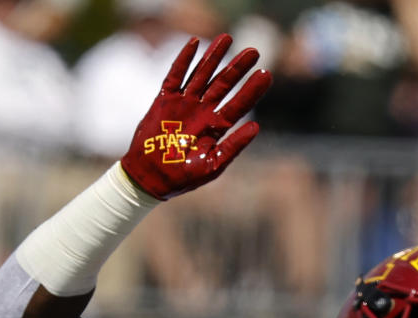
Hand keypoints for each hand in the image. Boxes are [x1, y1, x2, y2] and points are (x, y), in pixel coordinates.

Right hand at [121, 34, 271, 200]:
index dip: (252, 90)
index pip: (238, 104)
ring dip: (214, 56)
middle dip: (238, 67)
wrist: (150, 179)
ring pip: (202, 74)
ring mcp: (184, 103)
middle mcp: (202, 111)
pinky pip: (175, 75)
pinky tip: (194, 43)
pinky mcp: (165, 100)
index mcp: (215, 127)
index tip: (266, 75)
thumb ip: (232, 147)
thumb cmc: (182, 177)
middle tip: (255, 51)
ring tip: (227, 38)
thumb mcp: (211, 166)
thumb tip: (256, 127)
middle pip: (223, 84)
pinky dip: (184, 60)